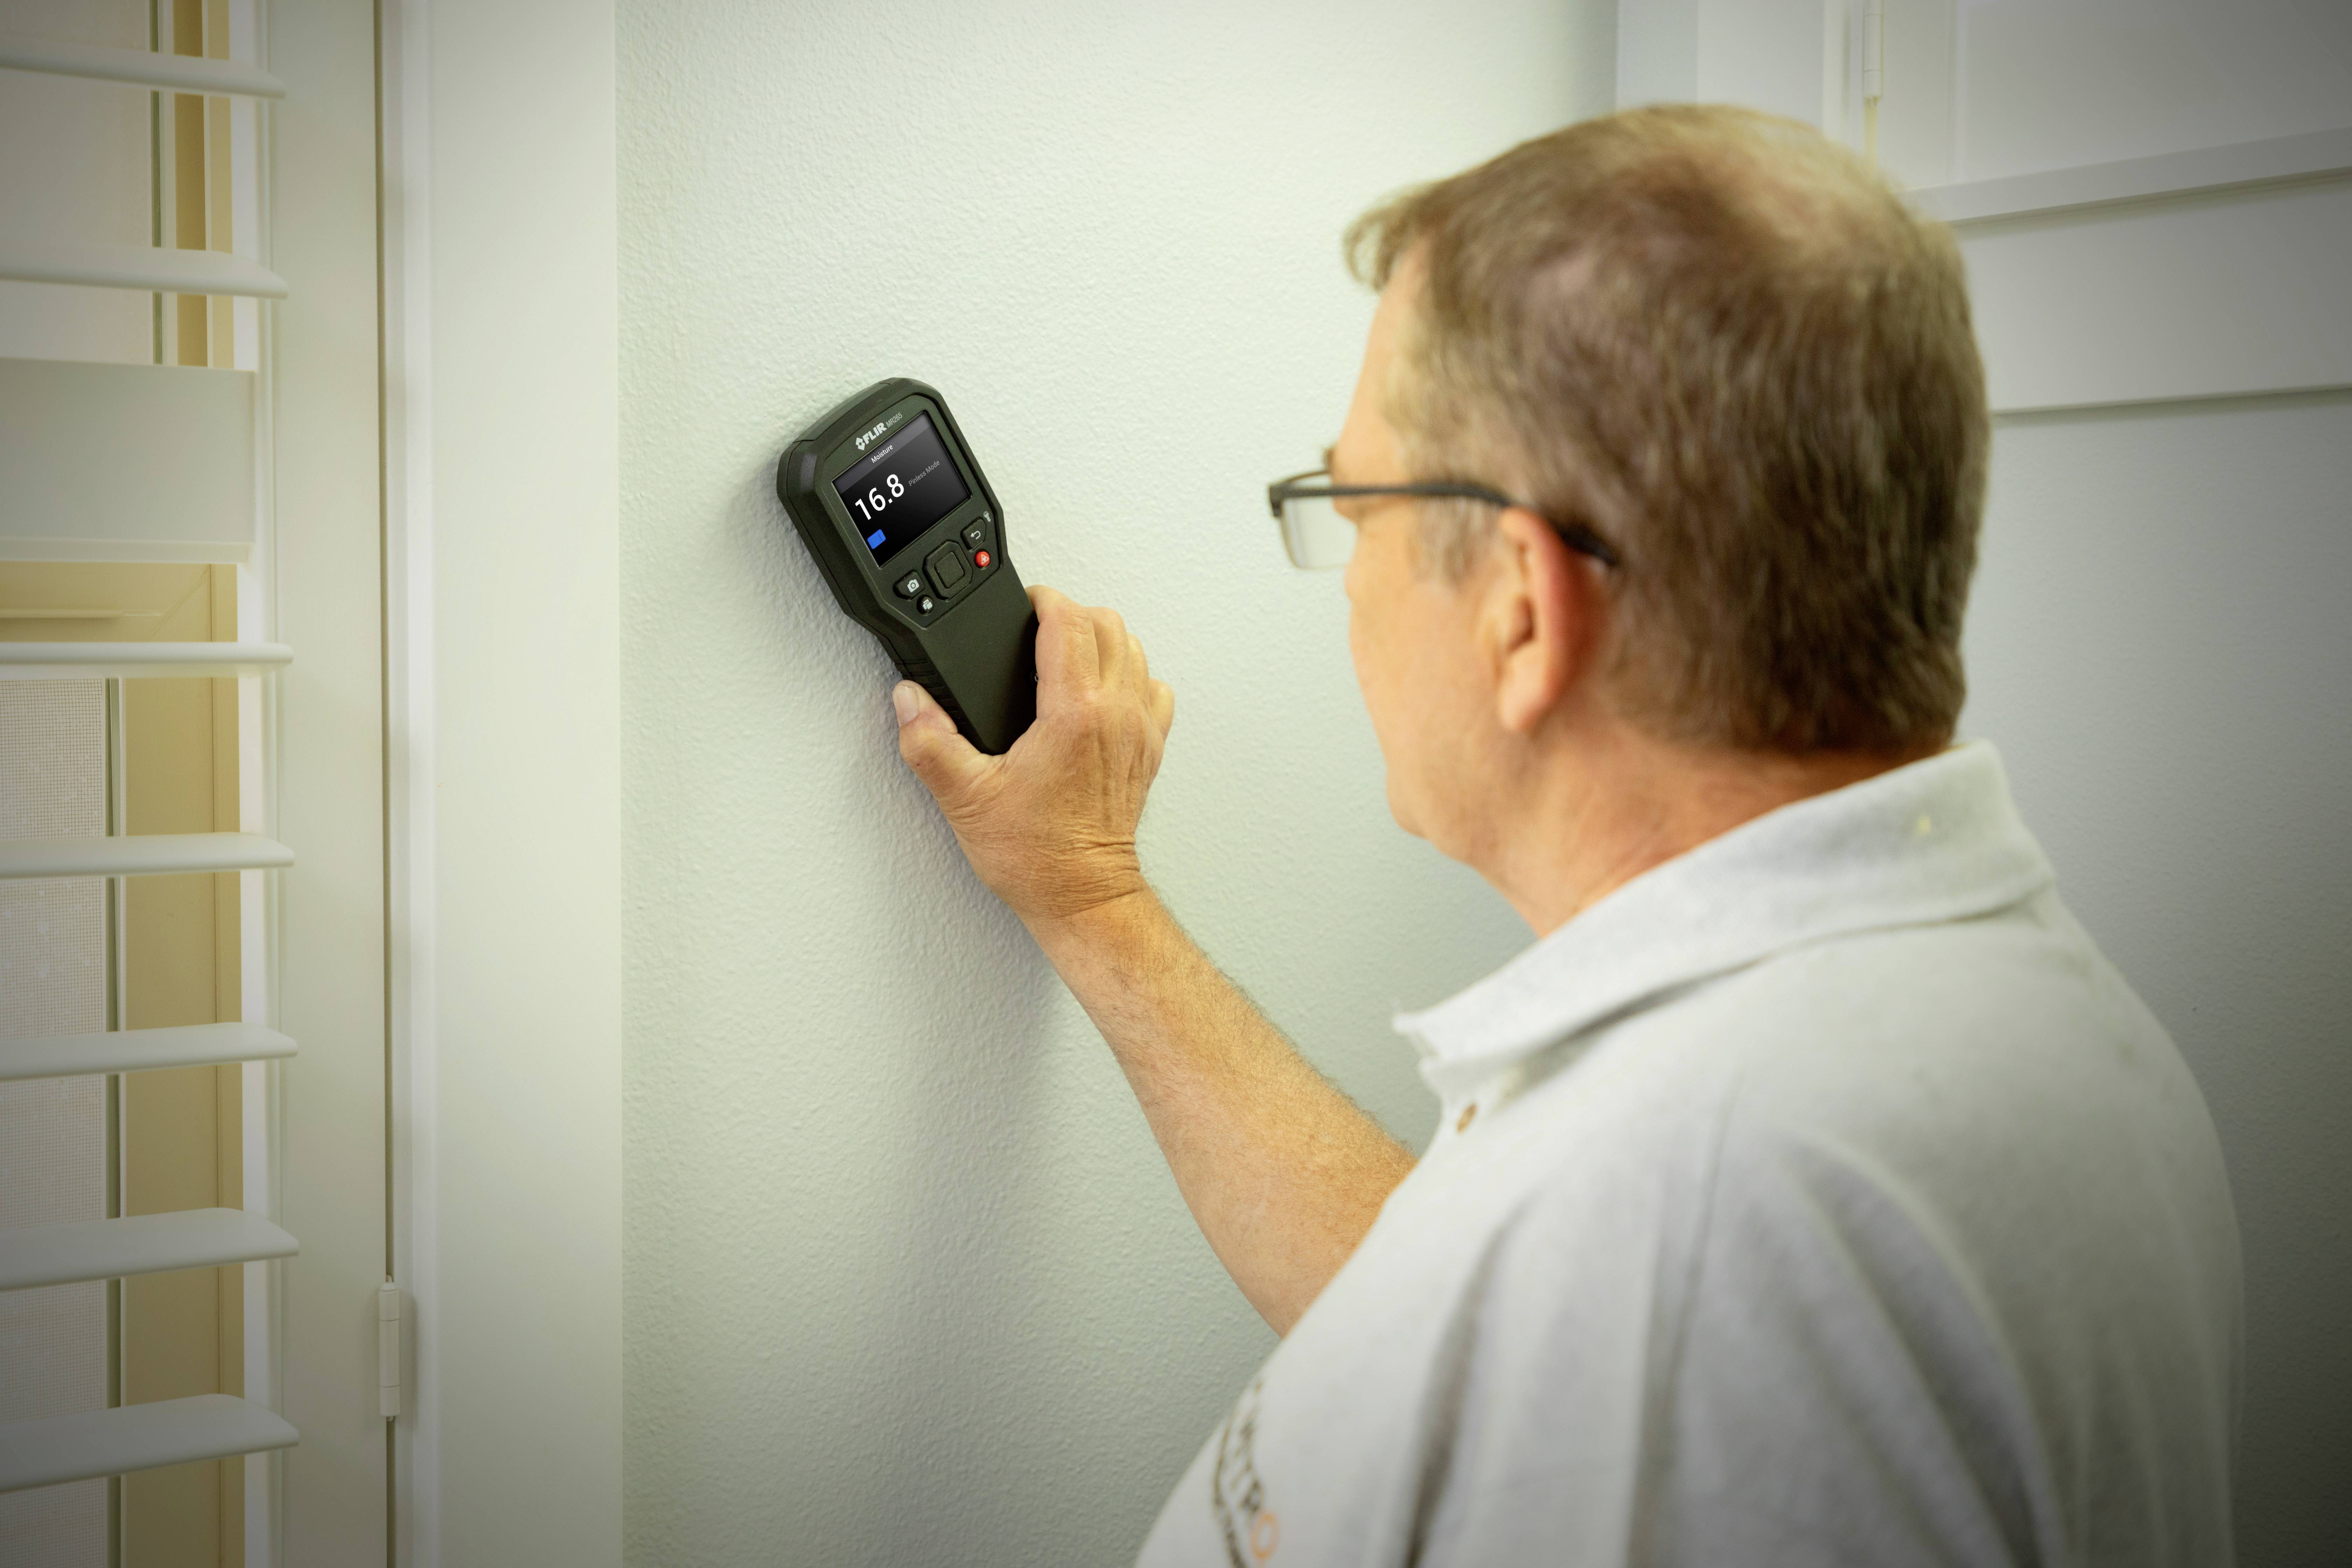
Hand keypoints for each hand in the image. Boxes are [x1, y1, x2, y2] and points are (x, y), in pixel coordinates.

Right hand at [894, 585, 1175, 927]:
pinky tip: (1103, 691)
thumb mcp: (965, 799)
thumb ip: (929, 744)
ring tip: (1067, 652)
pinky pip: (1154, 690)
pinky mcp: (1149, 752)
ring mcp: (1140, 732)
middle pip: (1109, 625)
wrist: (1082, 899)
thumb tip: (909, 701)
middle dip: (1071, 614)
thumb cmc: (1038, 858)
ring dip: (1103, 640)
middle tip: (1037, 626)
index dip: (1044, 600)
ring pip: (1135, 651)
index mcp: (1075, 714)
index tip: (1023, 605)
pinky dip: (1131, 676)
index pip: (1071, 622)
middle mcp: (1116, 715)